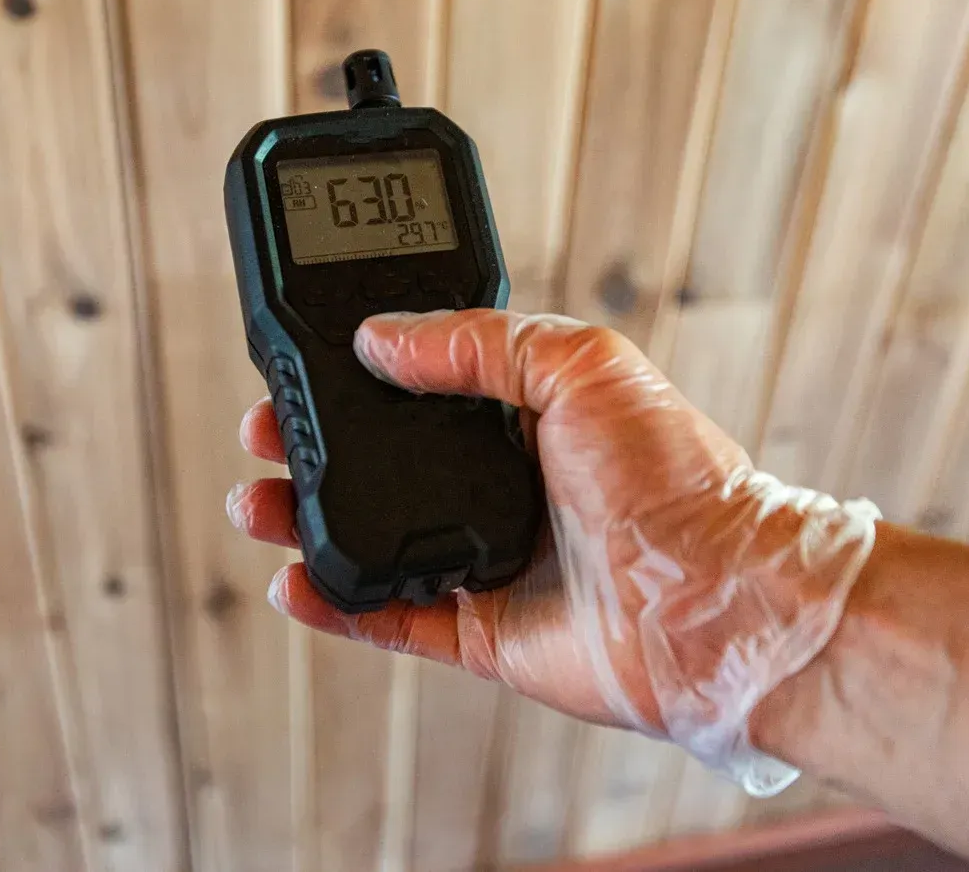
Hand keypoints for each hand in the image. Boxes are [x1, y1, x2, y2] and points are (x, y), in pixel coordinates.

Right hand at [228, 310, 875, 791]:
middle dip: (316, 443)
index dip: (363, 373)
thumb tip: (385, 336)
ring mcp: (491, 560)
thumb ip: (482, 344)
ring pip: (374, 538)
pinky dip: (335, 605)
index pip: (427, 387)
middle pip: (386, 462)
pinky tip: (290, 581)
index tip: (308, 358)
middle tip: (265, 427)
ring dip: (305, 520)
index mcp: (533, 418)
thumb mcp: (585, 367)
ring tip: (255, 500)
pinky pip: (389, 618)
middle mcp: (508, 486)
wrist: (714, 599)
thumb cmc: (676, 480)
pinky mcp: (482, 632)